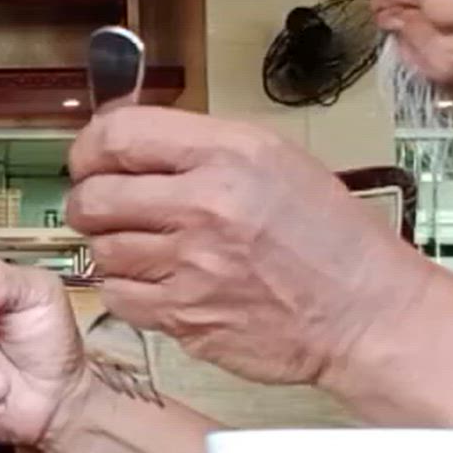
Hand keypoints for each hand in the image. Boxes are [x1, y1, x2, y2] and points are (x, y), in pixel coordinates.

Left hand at [66, 107, 432, 386]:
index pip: (118, 136)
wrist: (365, 312)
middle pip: (94, 196)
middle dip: (87, 201)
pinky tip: (155, 282)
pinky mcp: (184, 316)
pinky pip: (118, 296)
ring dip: (110, 248)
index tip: (91, 159)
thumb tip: (132, 141)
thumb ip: (203, 146)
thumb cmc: (330, 237)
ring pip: (100, 250)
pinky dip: (127, 289)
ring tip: (141, 247)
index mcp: (228, 154)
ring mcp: (191, 266)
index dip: (90, 148)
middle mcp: (204, 205)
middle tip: (102, 207)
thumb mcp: (276, 159)